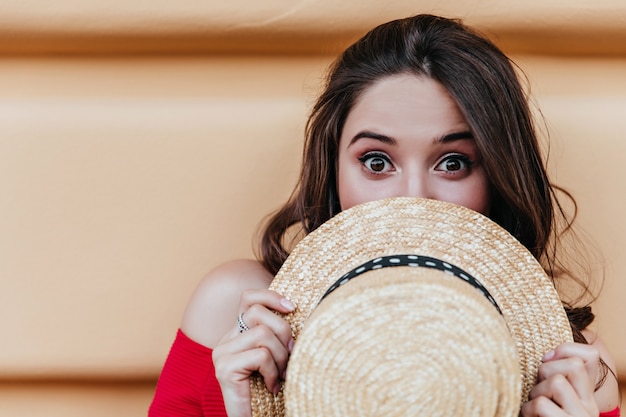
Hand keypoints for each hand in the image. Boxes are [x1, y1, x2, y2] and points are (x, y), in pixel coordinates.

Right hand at [212, 289, 294, 416]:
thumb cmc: (270, 390)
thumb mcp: (276, 356)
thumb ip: (277, 335)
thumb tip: (295, 310)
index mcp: (238, 333)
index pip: (248, 299)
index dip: (270, 296)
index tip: (292, 307)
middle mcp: (226, 339)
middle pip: (259, 313)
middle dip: (283, 332)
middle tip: (290, 356)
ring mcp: (222, 353)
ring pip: (262, 333)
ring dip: (280, 357)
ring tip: (281, 375)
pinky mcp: (225, 368)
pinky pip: (260, 356)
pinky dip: (273, 372)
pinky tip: (272, 387)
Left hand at [521, 342, 600, 416]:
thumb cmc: (540, 413)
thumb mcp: (549, 394)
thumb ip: (552, 376)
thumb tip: (545, 354)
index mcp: (586, 394)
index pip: (591, 355)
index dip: (564, 349)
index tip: (545, 359)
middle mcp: (590, 405)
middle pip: (574, 364)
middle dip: (546, 370)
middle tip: (537, 389)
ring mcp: (581, 416)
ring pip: (557, 382)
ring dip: (535, 392)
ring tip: (533, 406)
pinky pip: (541, 404)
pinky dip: (527, 409)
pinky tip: (529, 416)